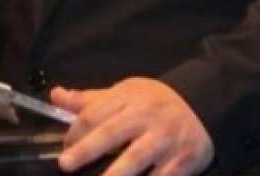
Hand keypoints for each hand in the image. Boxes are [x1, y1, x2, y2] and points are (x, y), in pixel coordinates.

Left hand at [50, 78, 213, 175]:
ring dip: (116, 174)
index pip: (95, 113)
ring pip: (137, 158)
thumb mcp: (124, 92)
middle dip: (87, 150)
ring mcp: (166, 139)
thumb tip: (56, 95)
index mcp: (129, 97)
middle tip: (65, 164)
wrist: (204, 104)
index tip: (66, 149)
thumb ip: (90, 101)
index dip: (76, 133)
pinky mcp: (183, 160)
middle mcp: (148, 116)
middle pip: (112, 133)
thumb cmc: (154, 102)